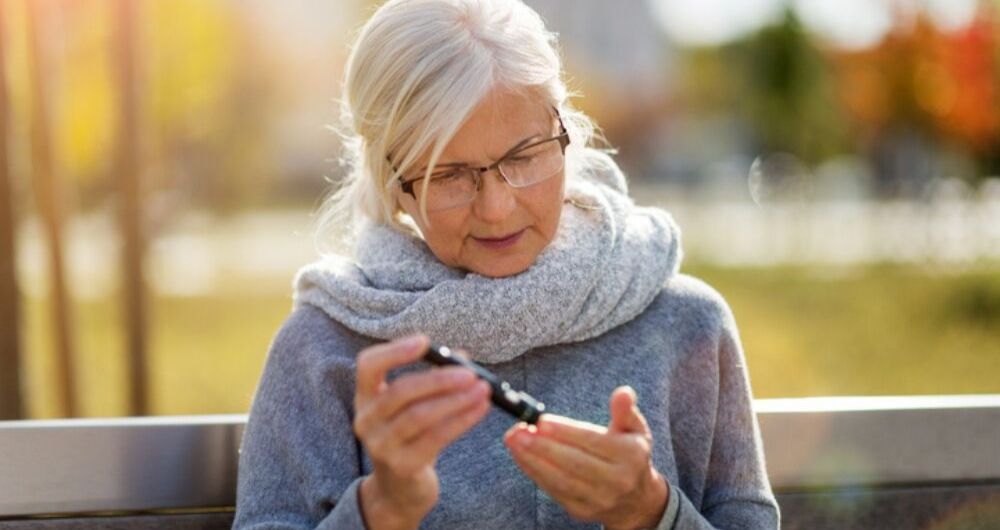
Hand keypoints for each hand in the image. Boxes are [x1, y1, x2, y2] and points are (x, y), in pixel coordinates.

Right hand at [353, 334, 491, 529]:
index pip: (368, 366)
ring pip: (420, 416)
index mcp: (365, 397)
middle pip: (400, 391)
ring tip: (483, 390)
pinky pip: (435, 438)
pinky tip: (480, 410)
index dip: (394, 351)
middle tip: (471, 373)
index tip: (425, 342)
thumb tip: (463, 357)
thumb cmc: (410, 437)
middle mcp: (366, 420)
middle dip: (439, 379)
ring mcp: (381, 446)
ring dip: (456, 400)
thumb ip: (433, 379)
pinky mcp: (402, 466)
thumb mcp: (414, 406)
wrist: (399, 490)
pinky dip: (461, 421)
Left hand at [503, 386, 668, 529]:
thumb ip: (625, 410)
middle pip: (574, 463)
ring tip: (514, 441)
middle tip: (518, 431)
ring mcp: (599, 499)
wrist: (636, 500)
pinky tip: (521, 456)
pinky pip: (554, 491)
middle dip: (543, 446)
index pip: (593, 442)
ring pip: (560, 480)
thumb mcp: (634, 430)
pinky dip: (535, 473)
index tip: (542, 421)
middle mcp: (617, 481)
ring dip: (532, 460)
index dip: (566, 431)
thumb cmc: (629, 454)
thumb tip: (623, 393)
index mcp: (630, 455)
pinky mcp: (581, 511)